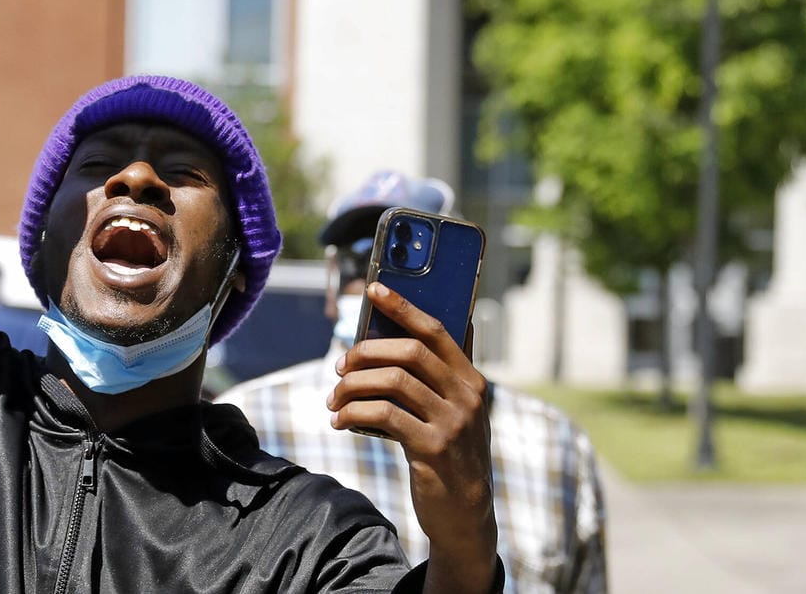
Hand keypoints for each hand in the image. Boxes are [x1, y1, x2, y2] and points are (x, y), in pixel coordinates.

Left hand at [330, 283, 497, 593]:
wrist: (466, 517)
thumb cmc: (452, 458)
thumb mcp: (457, 415)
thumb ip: (444, 377)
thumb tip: (430, 330)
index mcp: (472, 381)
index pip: (437, 330)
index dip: (403, 306)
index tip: (373, 289)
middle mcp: (467, 397)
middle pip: (409, 352)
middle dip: (366, 352)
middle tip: (339, 366)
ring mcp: (452, 423)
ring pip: (392, 382)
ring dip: (352, 386)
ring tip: (333, 399)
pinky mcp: (433, 449)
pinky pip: (383, 416)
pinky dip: (354, 414)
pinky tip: (340, 422)